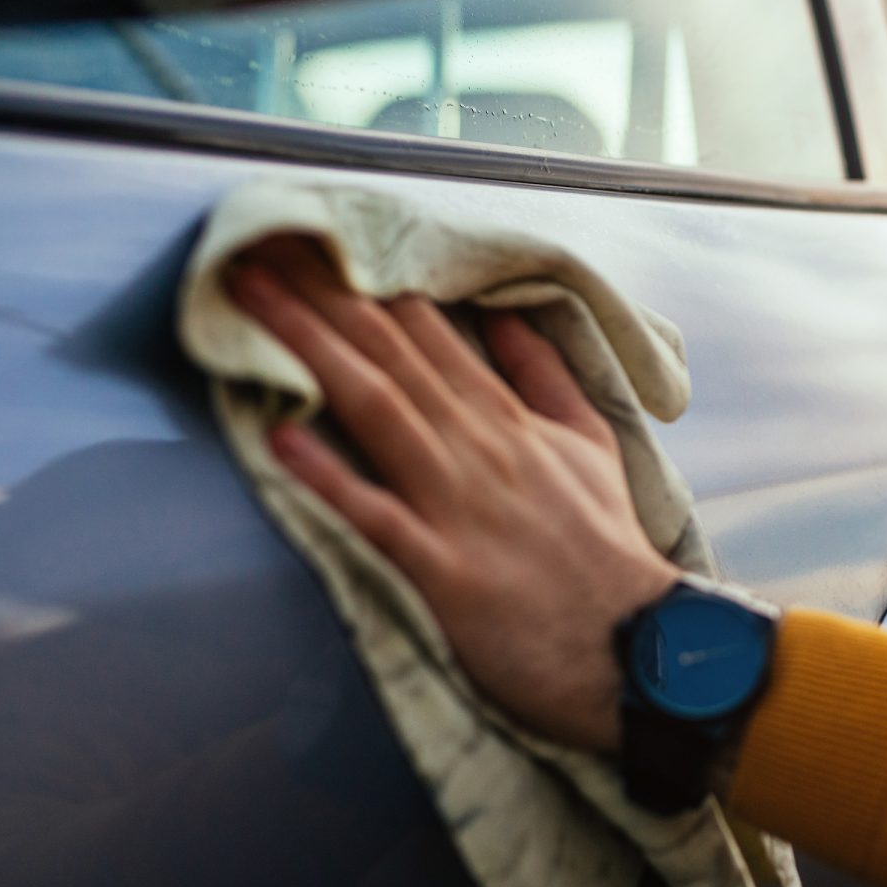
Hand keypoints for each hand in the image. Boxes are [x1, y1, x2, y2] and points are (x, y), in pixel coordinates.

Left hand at [225, 239, 677, 750]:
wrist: (634, 645)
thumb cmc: (606, 550)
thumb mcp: (592, 445)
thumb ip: (546, 377)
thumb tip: (505, 316)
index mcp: (508, 420)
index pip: (428, 333)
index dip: (367, 282)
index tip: (314, 241)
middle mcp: (478, 449)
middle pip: (389, 356)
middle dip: (320, 297)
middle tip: (257, 247)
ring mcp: (457, 507)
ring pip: (376, 411)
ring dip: (310, 352)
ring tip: (251, 304)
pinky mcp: (441, 571)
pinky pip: (375, 515)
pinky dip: (328, 477)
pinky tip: (278, 439)